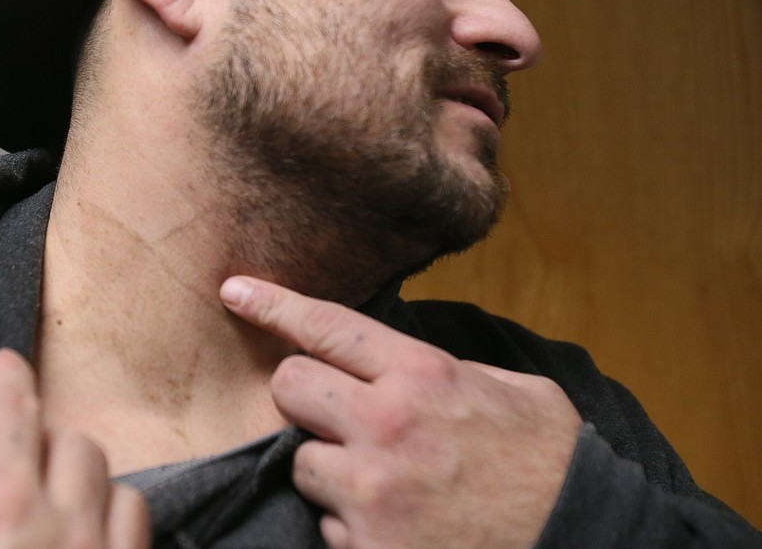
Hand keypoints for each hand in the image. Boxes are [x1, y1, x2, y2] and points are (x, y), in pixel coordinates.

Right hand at [0, 349, 150, 548]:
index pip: (9, 410)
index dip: (6, 379)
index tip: (6, 366)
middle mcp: (61, 529)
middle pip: (73, 443)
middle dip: (45, 439)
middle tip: (18, 454)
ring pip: (123, 490)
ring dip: (93, 486)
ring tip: (59, 501)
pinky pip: (145, 545)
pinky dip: (123, 534)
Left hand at [220, 276, 581, 548]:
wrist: (581, 543)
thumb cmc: (550, 465)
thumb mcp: (512, 391)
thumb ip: (443, 369)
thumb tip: (393, 360)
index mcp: (424, 375)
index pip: (326, 326)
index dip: (273, 304)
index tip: (234, 291)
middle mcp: (387, 427)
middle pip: (289, 387)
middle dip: (305, 397)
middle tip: (339, 416)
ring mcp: (372, 493)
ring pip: (299, 461)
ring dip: (330, 470)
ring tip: (386, 483)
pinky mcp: (366, 548)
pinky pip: (326, 525)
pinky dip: (351, 526)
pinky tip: (398, 526)